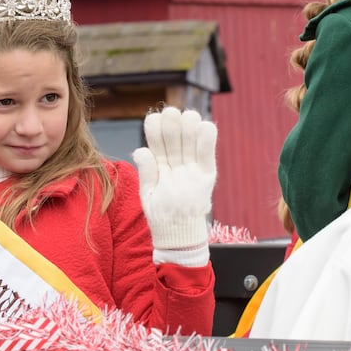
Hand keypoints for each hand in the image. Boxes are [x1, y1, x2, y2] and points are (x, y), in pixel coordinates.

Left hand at [132, 108, 217, 266]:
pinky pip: (208, 150)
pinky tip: (202, 127)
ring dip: (188, 122)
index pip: (157, 137)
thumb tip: (141, 150)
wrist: (179, 235)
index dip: (155, 125)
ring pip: (192, 134)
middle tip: (170, 115)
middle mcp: (177, 160)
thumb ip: (146, 172)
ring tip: (184, 119)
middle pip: (175, 130)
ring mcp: (193, 165)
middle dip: (172, 119)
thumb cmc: (161, 215)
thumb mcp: (148, 194)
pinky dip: (207, 135)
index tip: (153, 119)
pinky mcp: (207, 173)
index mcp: (161, 163)